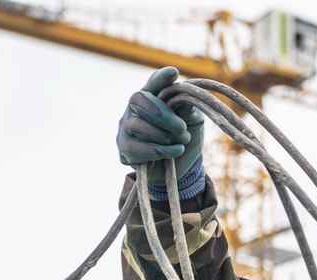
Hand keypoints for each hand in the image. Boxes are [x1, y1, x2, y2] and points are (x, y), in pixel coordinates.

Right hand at [116, 66, 203, 186]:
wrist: (182, 169)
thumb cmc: (185, 139)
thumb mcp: (193, 122)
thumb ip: (188, 108)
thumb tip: (185, 97)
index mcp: (152, 97)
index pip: (153, 83)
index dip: (160, 78)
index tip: (173, 73)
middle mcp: (134, 109)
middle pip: (138, 100)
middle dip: (164, 115)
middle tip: (182, 129)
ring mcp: (126, 129)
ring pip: (137, 126)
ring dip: (164, 137)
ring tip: (181, 143)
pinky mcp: (124, 150)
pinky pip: (136, 148)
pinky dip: (158, 151)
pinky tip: (172, 152)